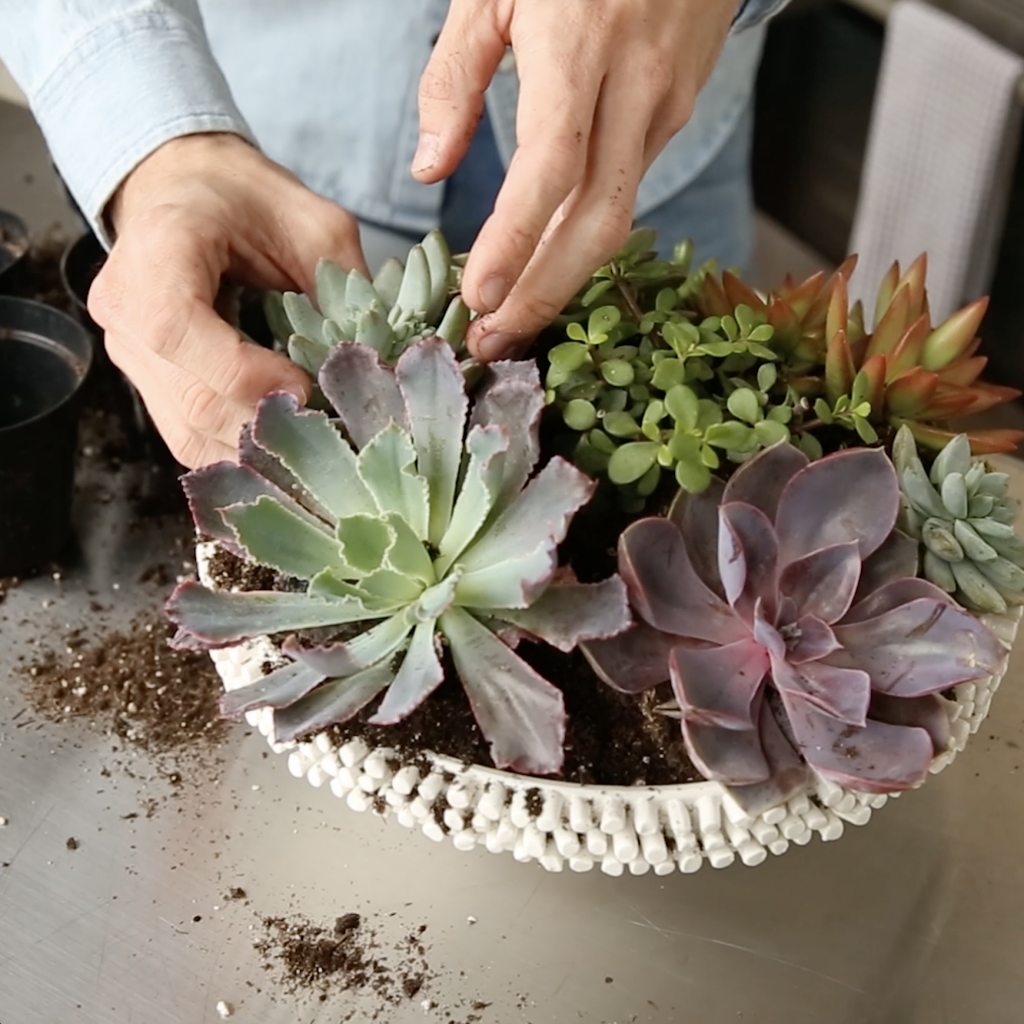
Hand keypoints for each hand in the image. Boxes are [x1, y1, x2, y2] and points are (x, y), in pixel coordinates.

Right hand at [89, 133, 367, 467]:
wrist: (182, 193)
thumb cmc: (244, 199)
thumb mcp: (310, 220)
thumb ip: (343, 282)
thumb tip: (375, 357)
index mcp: (155, 250)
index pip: (174, 328)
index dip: (241, 372)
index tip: (302, 385)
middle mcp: (124, 310)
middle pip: (190, 399)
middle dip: (267, 422)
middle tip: (329, 424)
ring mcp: (129, 355)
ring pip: (189, 433)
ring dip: (260, 449)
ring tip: (317, 441)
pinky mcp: (148, 386)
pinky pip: (191, 439)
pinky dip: (243, 451)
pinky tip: (288, 444)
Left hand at [413, 0, 737, 358]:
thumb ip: (454, 77)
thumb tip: (429, 169)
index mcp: (579, 44)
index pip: (551, 169)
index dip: (516, 241)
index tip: (479, 296)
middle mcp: (635, 82)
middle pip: (598, 219)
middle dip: (545, 293)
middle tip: (493, 341)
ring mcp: (667, 100)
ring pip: (619, 214)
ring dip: (564, 276)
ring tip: (511, 314)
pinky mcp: (679, 109)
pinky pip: (630, 183)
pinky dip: (585, 231)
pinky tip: (549, 255)